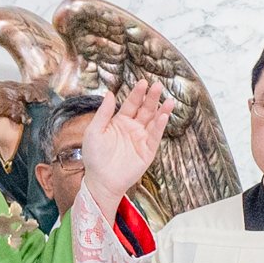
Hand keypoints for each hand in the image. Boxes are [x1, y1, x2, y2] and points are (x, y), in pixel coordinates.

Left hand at [74, 79, 169, 213]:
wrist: (101, 180)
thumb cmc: (94, 157)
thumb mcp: (94, 131)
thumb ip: (103, 113)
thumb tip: (109, 93)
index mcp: (120, 121)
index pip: (131, 104)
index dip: (137, 93)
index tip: (143, 82)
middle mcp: (133, 128)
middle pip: (145, 109)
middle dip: (151, 98)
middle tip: (157, 86)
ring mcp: (141, 139)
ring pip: (154, 121)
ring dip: (161, 110)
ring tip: (169, 100)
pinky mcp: (148, 151)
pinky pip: (155, 136)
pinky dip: (160, 126)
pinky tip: (164, 116)